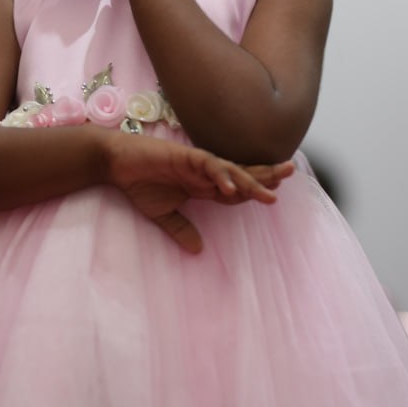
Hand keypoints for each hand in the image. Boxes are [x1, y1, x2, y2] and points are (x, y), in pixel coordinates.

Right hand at [105, 131, 293, 253]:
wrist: (117, 163)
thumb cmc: (139, 182)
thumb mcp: (163, 214)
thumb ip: (181, 229)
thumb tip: (198, 250)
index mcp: (202, 183)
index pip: (236, 188)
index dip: (254, 190)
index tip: (275, 194)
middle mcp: (204, 171)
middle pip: (242, 173)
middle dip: (265, 175)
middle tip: (291, 172)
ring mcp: (196, 162)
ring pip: (231, 170)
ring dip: (252, 180)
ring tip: (271, 193)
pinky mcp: (185, 156)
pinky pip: (209, 166)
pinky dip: (222, 176)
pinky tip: (233, 188)